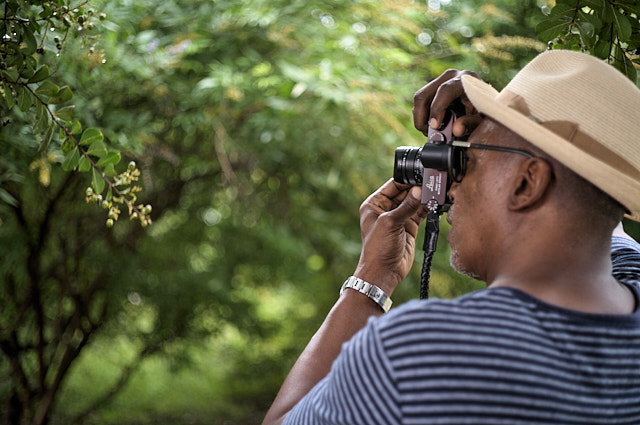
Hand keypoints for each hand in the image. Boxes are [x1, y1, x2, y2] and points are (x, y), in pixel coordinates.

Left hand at [354, 179, 427, 294]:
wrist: (384, 272)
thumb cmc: (377, 248)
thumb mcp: (390, 223)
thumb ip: (406, 206)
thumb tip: (418, 190)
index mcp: (374, 204)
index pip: (393, 185)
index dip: (406, 180)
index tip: (420, 174)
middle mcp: (386, 209)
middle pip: (405, 192)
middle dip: (417, 188)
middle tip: (431, 183)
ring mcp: (398, 218)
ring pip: (414, 202)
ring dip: (424, 198)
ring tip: (435, 192)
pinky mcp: (409, 227)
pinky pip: (420, 213)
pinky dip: (428, 208)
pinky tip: (435, 202)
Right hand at [413, 69, 481, 137]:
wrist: (487, 101)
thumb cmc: (486, 110)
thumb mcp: (482, 119)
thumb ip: (471, 124)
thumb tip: (456, 130)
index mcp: (465, 81)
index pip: (445, 91)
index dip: (437, 109)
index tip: (434, 126)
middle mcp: (451, 76)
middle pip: (425, 95)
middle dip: (421, 117)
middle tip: (427, 133)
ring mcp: (441, 80)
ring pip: (420, 98)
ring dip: (421, 117)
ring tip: (430, 131)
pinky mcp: (434, 87)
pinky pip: (422, 101)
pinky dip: (423, 115)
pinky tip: (432, 124)